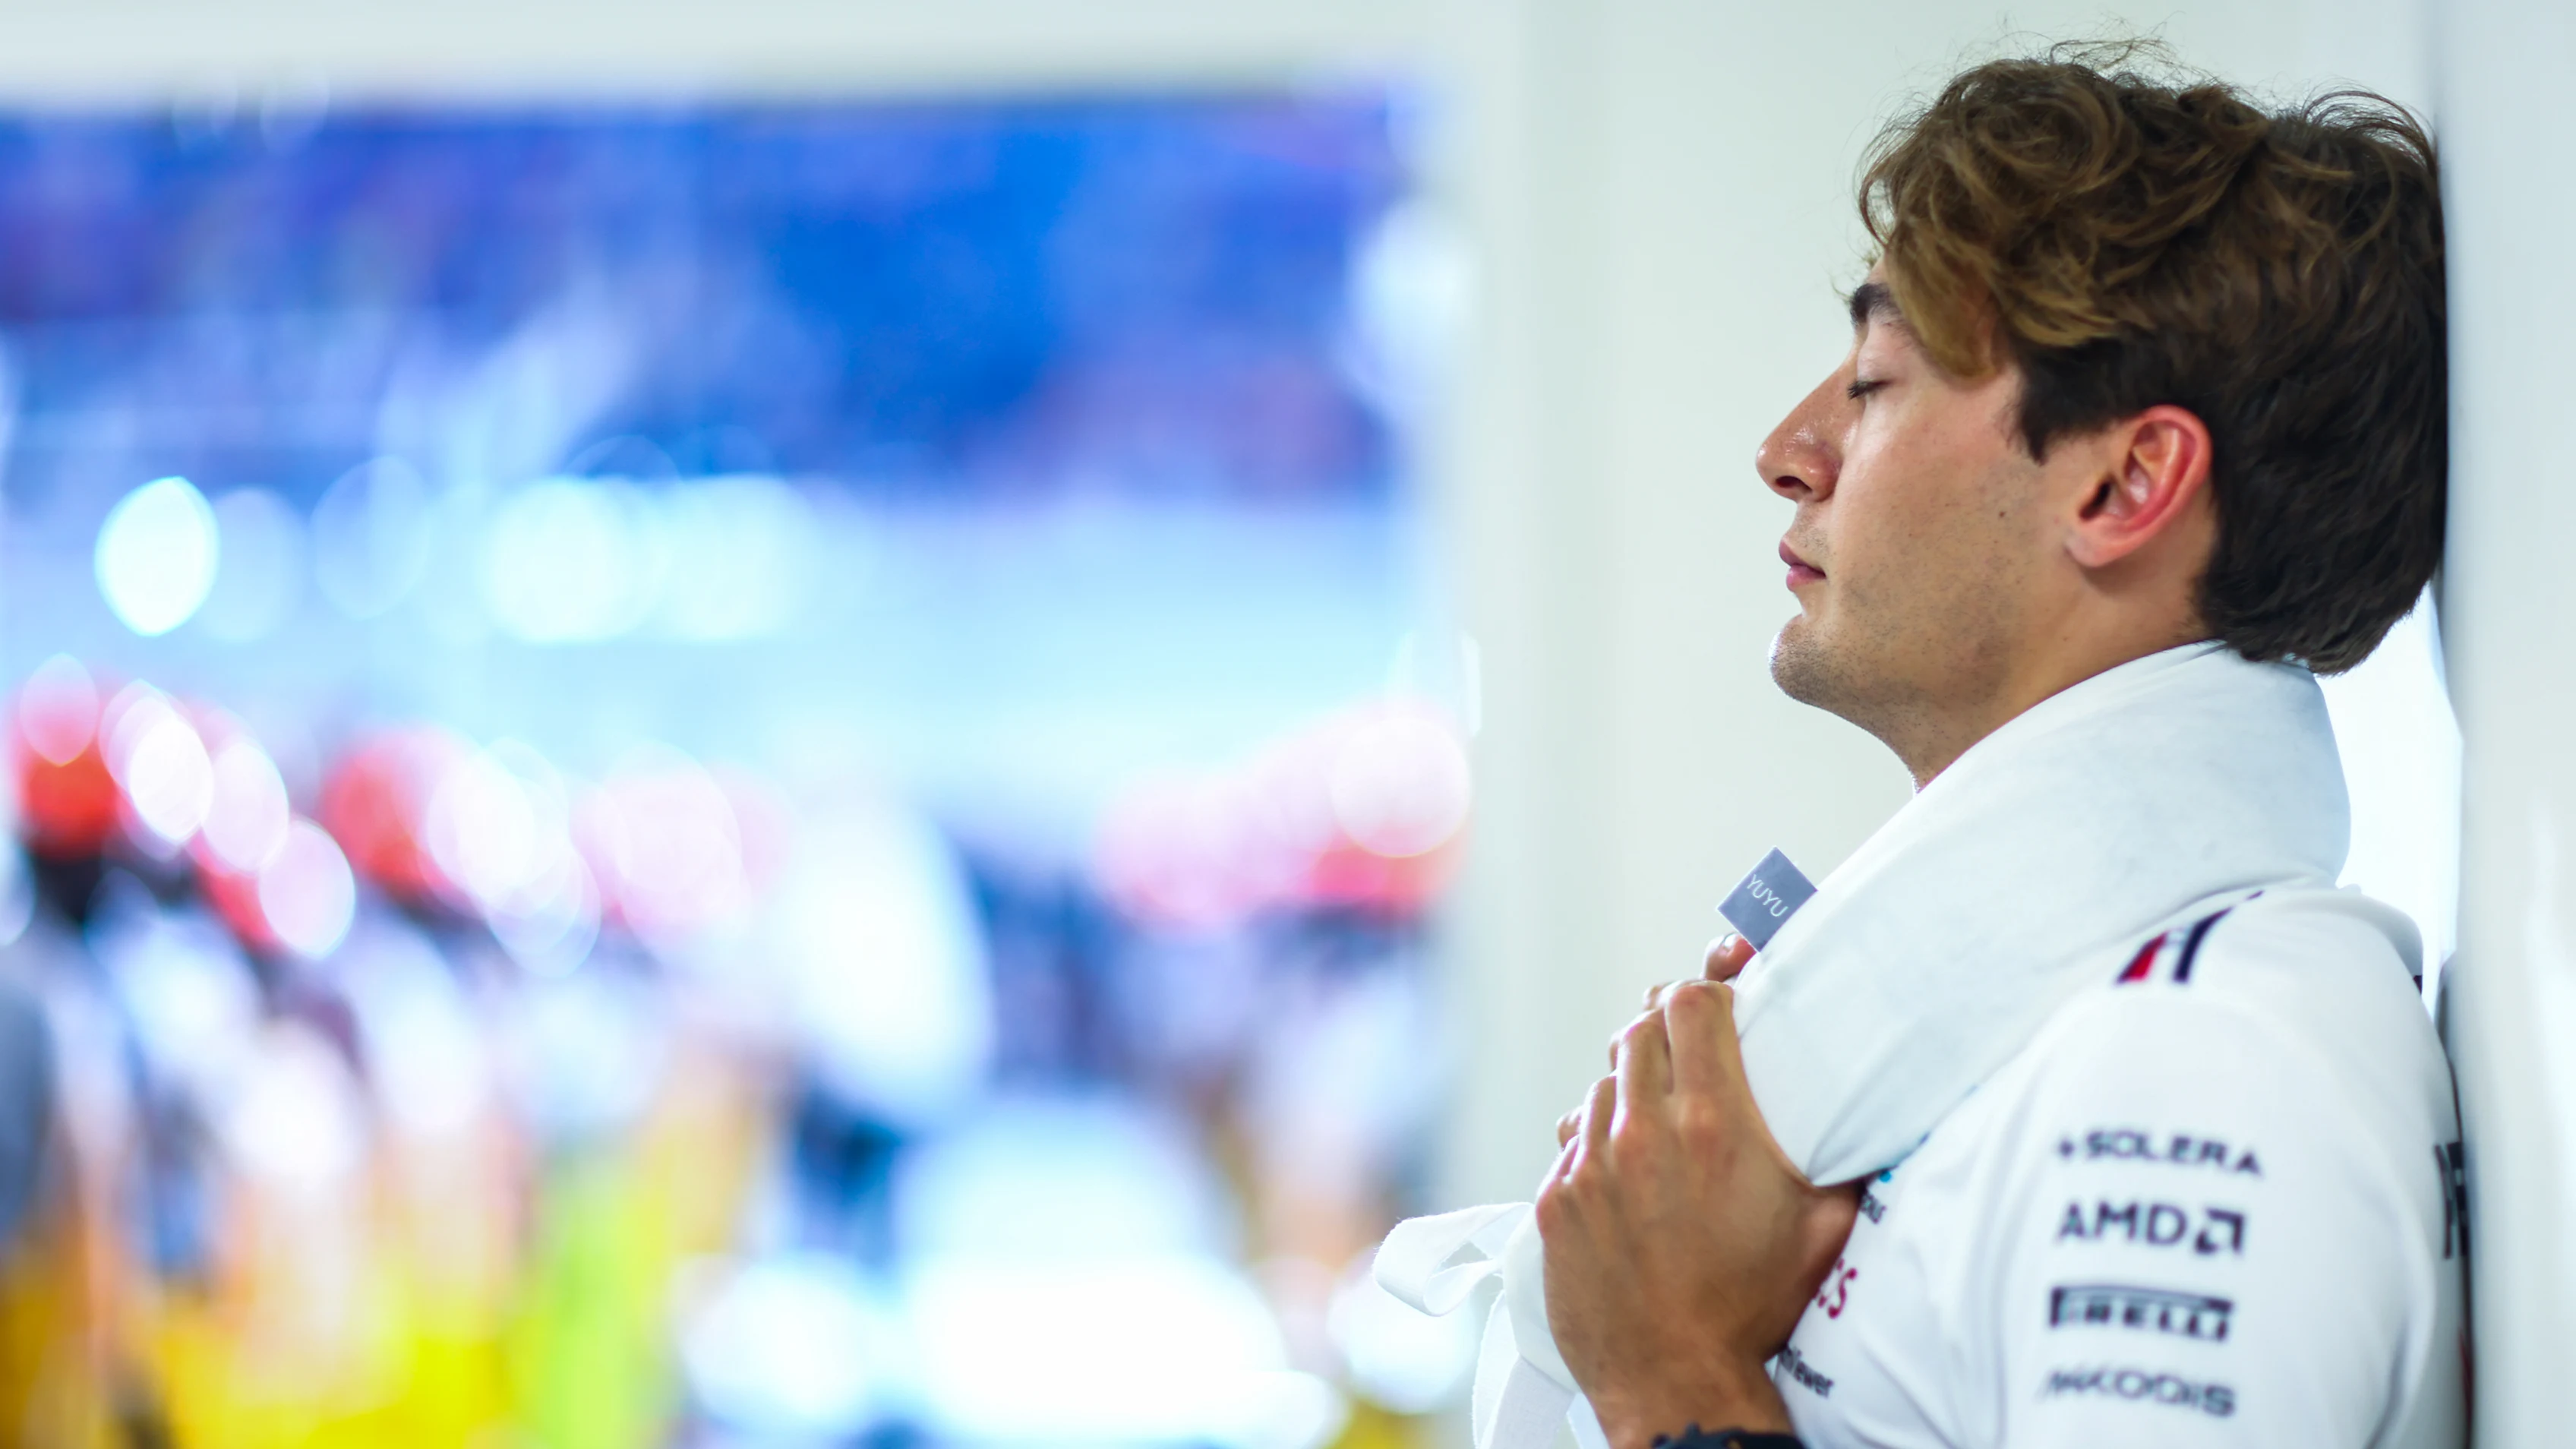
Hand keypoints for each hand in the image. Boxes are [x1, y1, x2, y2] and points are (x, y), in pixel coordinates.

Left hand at [1533, 978, 1859, 1448]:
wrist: (1677, 1378)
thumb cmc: (1754, 1308)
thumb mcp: (1822, 1228)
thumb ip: (1842, 1161)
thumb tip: (1867, 1119)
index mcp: (1713, 1124)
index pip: (1691, 1004)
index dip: (1707, 990)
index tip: (1719, 1000)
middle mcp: (1643, 1132)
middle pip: (1640, 1031)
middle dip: (1667, 1031)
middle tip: (1690, 1051)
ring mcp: (1590, 1165)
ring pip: (1603, 1085)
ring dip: (1631, 1089)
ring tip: (1659, 1120)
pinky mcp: (1556, 1199)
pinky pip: (1572, 1140)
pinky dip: (1598, 1142)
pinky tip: (1624, 1170)